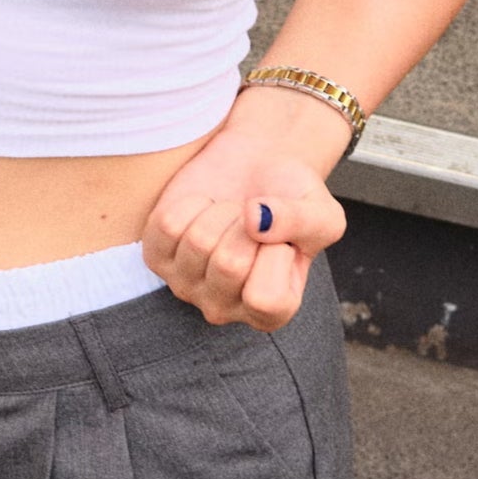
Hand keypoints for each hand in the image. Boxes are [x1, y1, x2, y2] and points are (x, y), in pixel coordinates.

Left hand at [142, 86, 353, 331]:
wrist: (258, 166)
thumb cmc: (292, 198)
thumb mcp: (322, 212)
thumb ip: (302, 221)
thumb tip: (256, 220)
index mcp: (271, 312)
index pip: (266, 297)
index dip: (276, 254)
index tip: (281, 240)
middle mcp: (225, 309)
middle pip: (228, 265)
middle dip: (245, 224)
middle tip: (252, 220)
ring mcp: (186, 286)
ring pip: (197, 242)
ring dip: (221, 211)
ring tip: (231, 214)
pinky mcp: (156, 257)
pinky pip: (167, 225)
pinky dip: (191, 202)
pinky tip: (206, 208)